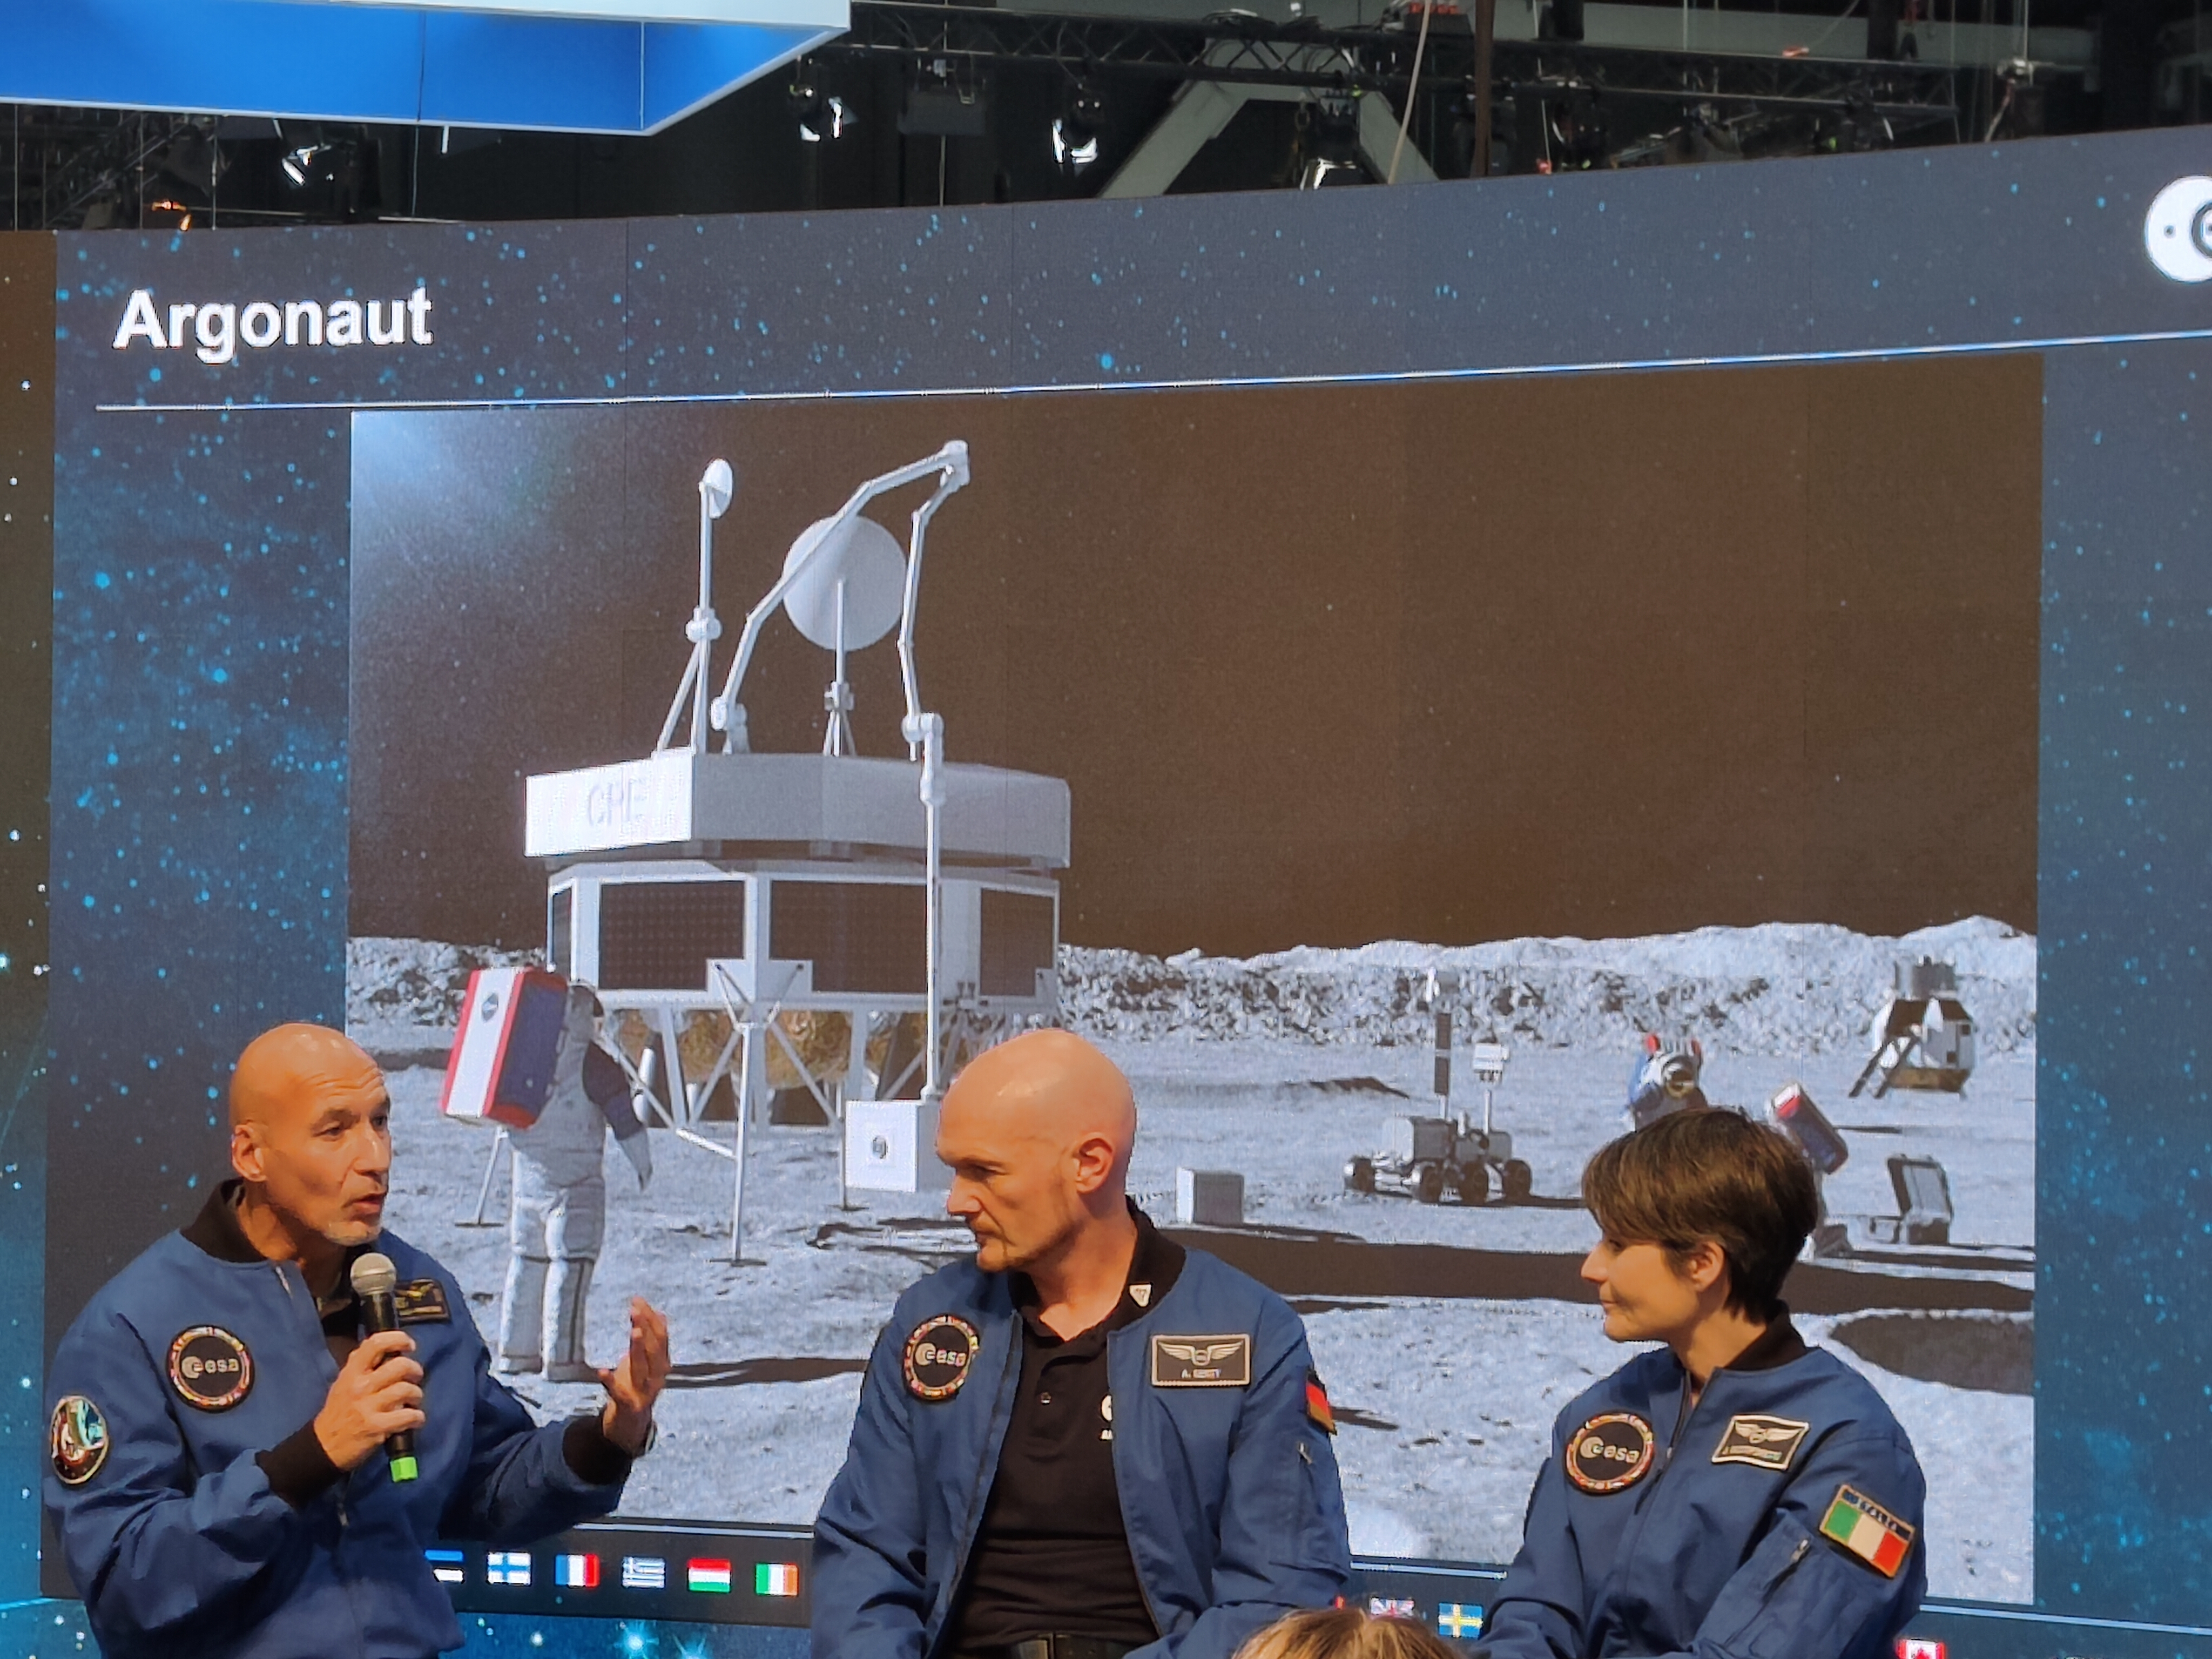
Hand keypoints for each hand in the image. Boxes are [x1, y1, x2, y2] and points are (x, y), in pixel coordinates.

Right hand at [313, 1331, 424, 1471]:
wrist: (324, 1447)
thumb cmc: (338, 1412)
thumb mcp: (343, 1383)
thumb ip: (361, 1365)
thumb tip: (384, 1347)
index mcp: (351, 1373)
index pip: (375, 1344)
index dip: (398, 1339)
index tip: (408, 1346)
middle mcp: (360, 1386)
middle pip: (399, 1366)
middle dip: (415, 1370)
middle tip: (415, 1377)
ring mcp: (368, 1407)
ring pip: (406, 1390)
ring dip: (417, 1395)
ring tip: (414, 1400)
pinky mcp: (376, 1427)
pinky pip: (408, 1416)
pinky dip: (417, 1417)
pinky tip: (415, 1419)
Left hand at [597, 1298, 669, 1455]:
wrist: (632, 1423)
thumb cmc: (637, 1386)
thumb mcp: (646, 1361)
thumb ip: (651, 1339)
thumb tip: (659, 1313)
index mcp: (662, 1363)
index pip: (660, 1337)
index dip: (650, 1318)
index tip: (638, 1300)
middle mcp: (658, 1376)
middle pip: (654, 1349)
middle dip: (646, 1327)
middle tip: (635, 1310)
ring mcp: (645, 1392)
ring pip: (644, 1367)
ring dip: (640, 1349)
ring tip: (634, 1331)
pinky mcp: (630, 1406)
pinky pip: (620, 1393)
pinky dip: (611, 1382)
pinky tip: (601, 1371)